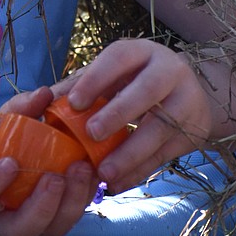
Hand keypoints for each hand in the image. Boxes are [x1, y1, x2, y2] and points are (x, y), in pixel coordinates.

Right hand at [0, 87, 96, 235]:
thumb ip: (19, 109)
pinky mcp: (55, 225)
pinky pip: (71, 219)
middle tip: (55, 177)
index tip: (10, 163)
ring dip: (70, 202)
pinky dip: (84, 197)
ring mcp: (32, 228)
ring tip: (83, 169)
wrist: (6, 169)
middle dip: (41, 205)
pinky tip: (94, 173)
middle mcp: (2, 220)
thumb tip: (45, 94)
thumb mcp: (1, 125)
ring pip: (51, 230)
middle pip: (20, 228)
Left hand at [52, 39, 213, 192]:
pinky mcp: (194, 131)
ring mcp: (187, 101)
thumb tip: (41, 102)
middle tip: (92, 134)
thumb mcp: (113, 74)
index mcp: (142, 53)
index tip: (74, 103)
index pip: (119, 59)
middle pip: (148, 90)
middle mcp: (170, 71)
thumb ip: (80, 86)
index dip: (96, 79)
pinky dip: (140, 171)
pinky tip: (117, 183)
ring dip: (131, 152)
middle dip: (119, 113)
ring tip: (103, 171)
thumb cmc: (136, 81)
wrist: (190, 92)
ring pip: (162, 128)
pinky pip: (166, 154)